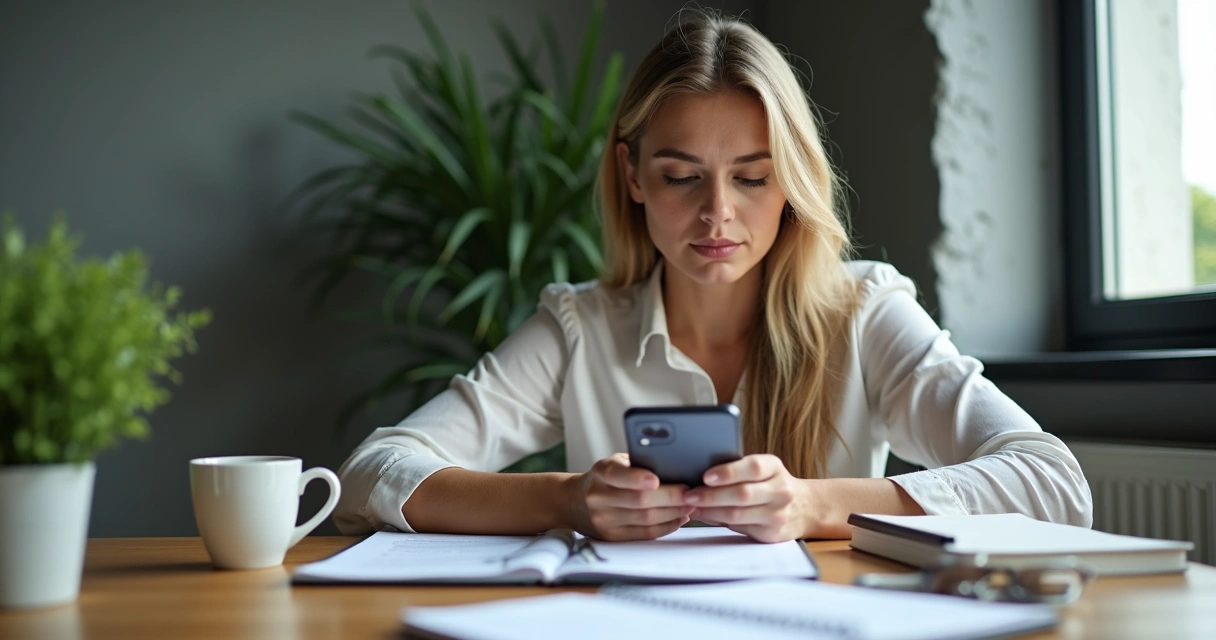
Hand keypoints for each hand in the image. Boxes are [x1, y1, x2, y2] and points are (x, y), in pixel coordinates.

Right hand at [567, 453, 693, 540]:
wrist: (574, 502)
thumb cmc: (605, 478)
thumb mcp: (614, 462)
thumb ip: (637, 463)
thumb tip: (675, 464)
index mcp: (600, 473)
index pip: (617, 475)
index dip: (637, 478)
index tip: (656, 480)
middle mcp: (598, 497)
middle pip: (639, 501)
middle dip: (670, 497)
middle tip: (690, 492)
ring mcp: (603, 520)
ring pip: (646, 519)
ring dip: (673, 513)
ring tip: (690, 505)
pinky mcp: (612, 537)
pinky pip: (645, 534)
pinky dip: (667, 526)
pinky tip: (679, 518)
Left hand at [683, 454, 809, 542]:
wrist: (805, 508)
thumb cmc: (772, 484)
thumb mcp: (764, 470)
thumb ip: (739, 470)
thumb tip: (699, 473)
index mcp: (775, 468)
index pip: (753, 467)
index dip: (728, 472)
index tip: (706, 476)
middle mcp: (780, 491)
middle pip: (742, 494)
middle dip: (712, 496)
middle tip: (689, 496)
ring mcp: (777, 514)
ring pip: (738, 514)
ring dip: (710, 511)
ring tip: (692, 507)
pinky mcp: (771, 533)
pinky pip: (739, 528)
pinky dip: (718, 522)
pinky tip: (705, 516)